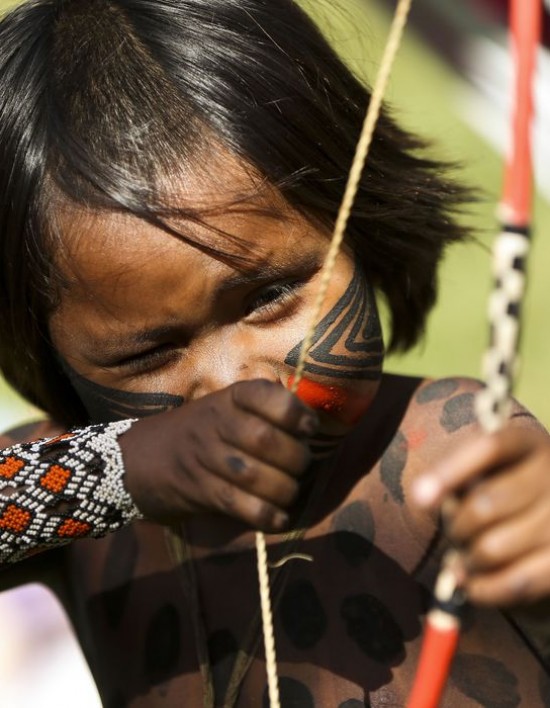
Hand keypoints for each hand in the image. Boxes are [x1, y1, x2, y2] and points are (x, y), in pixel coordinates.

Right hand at [120, 380, 317, 531]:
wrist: (139, 458)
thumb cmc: (200, 432)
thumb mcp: (227, 408)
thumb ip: (264, 411)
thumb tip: (312, 424)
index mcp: (230, 398)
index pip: (265, 395)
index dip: (294, 412)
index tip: (309, 427)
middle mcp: (216, 422)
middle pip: (265, 440)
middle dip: (296, 458)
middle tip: (302, 467)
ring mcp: (204, 456)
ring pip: (254, 475)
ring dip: (284, 489)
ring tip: (290, 492)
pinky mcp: (198, 490)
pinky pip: (237, 505)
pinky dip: (265, 516)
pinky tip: (279, 519)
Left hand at [412, 427, 549, 605]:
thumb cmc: (504, 484)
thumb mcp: (485, 466)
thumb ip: (459, 475)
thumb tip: (425, 498)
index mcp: (527, 443)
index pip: (488, 448)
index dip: (451, 471)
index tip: (418, 498)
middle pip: (485, 505)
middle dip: (457, 526)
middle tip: (453, 533)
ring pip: (495, 548)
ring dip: (467, 560)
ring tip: (463, 561)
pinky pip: (518, 582)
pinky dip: (486, 589)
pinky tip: (472, 586)